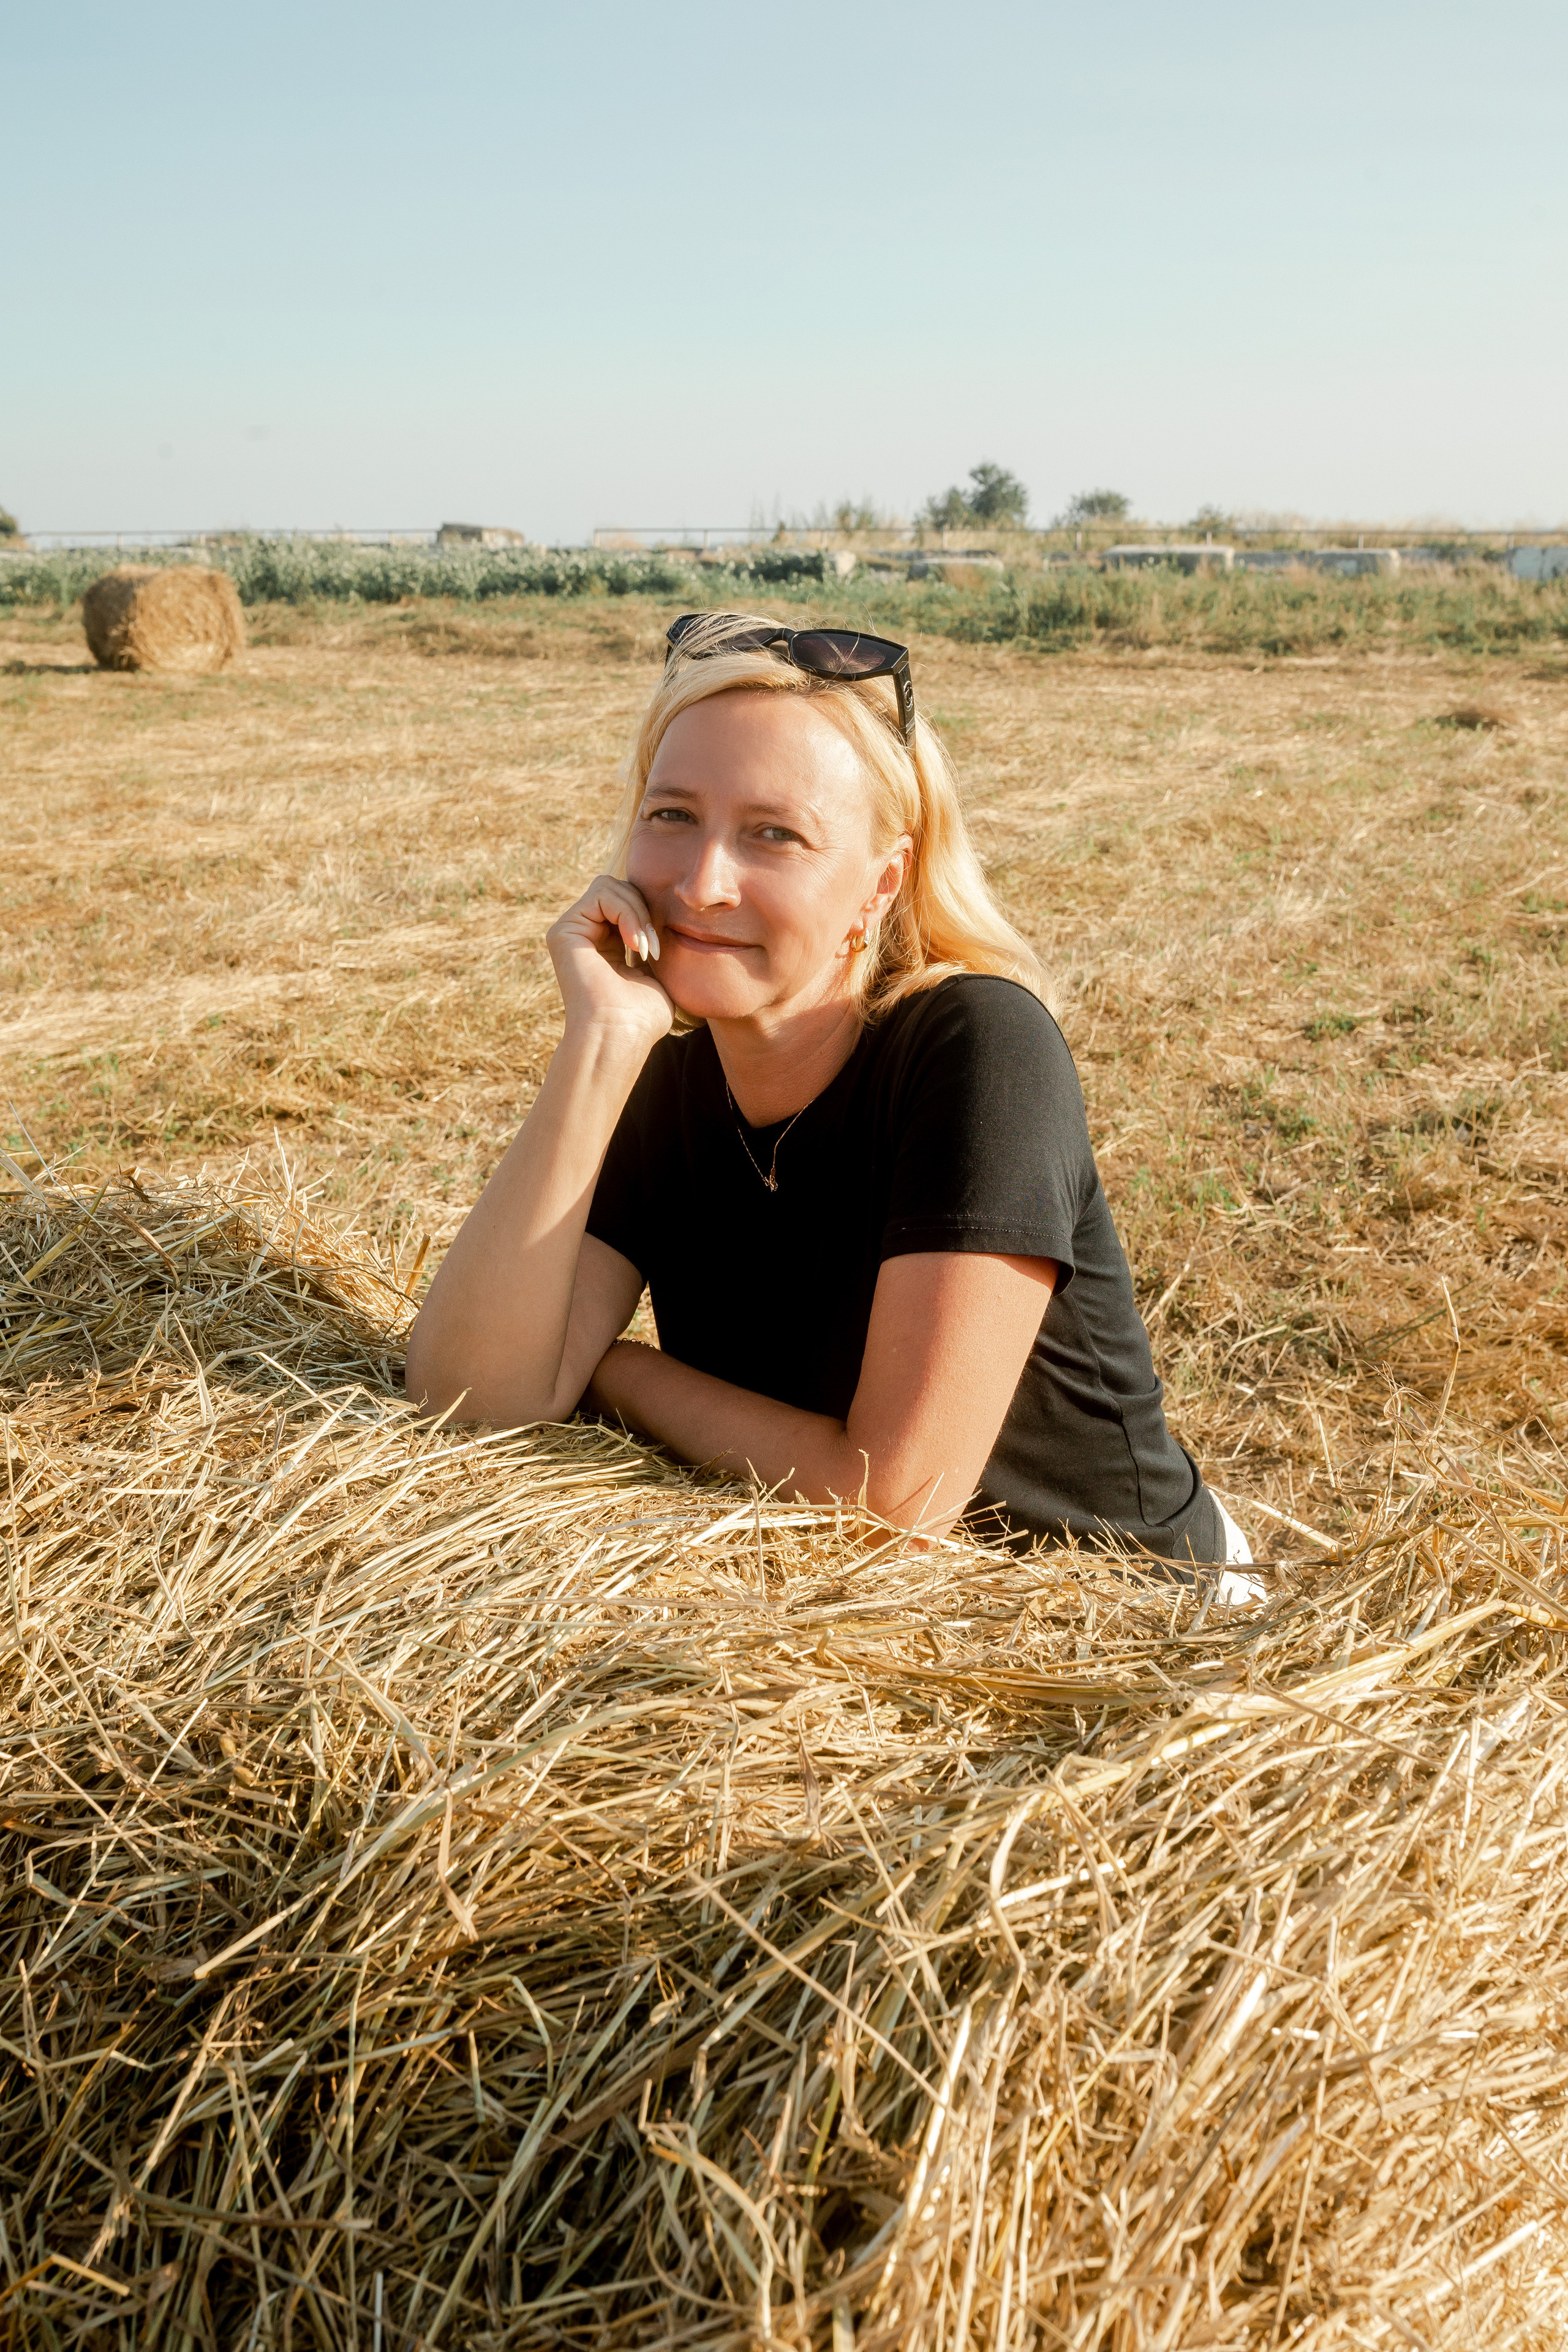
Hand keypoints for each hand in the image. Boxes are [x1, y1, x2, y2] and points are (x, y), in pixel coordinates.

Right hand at [546, 875, 673, 1043]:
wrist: (620, 1036)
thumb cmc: (642, 1017)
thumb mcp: (656, 973)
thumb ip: (651, 942)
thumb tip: (661, 917)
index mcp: (603, 944)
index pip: (627, 901)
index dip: (648, 915)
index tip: (658, 950)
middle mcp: (583, 935)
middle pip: (618, 888)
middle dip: (644, 909)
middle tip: (653, 947)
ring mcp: (571, 932)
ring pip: (610, 886)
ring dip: (637, 912)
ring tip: (645, 947)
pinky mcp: (563, 931)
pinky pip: (602, 893)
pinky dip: (627, 913)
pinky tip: (634, 944)